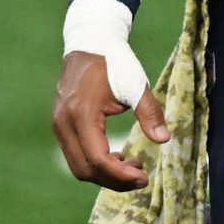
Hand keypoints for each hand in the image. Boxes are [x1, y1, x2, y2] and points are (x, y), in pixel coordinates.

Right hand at [51, 50, 165, 189]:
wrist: (90, 43)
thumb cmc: (115, 62)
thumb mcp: (136, 85)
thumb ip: (149, 112)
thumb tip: (163, 140)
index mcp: (82, 114)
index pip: (97, 158)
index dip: (120, 175)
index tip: (143, 177)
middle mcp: (64, 123)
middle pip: (85, 169)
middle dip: (114, 180)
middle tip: (141, 177)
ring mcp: (59, 125)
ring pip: (78, 166)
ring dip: (105, 174)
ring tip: (133, 166)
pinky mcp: (61, 125)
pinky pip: (76, 155)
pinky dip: (96, 163)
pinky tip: (118, 157)